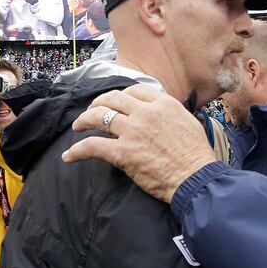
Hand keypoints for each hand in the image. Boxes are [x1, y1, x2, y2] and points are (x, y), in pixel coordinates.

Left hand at [63, 84, 216, 202]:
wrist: (195, 177)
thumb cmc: (196, 154)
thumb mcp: (189, 122)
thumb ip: (172, 113)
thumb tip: (163, 113)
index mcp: (164, 104)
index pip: (136, 90)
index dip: (122, 95)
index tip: (116, 102)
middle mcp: (146, 113)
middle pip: (113, 99)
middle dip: (99, 102)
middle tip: (92, 110)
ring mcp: (133, 131)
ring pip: (98, 117)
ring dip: (84, 120)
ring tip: (78, 126)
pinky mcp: (122, 152)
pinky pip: (92, 146)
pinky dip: (77, 151)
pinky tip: (69, 156)